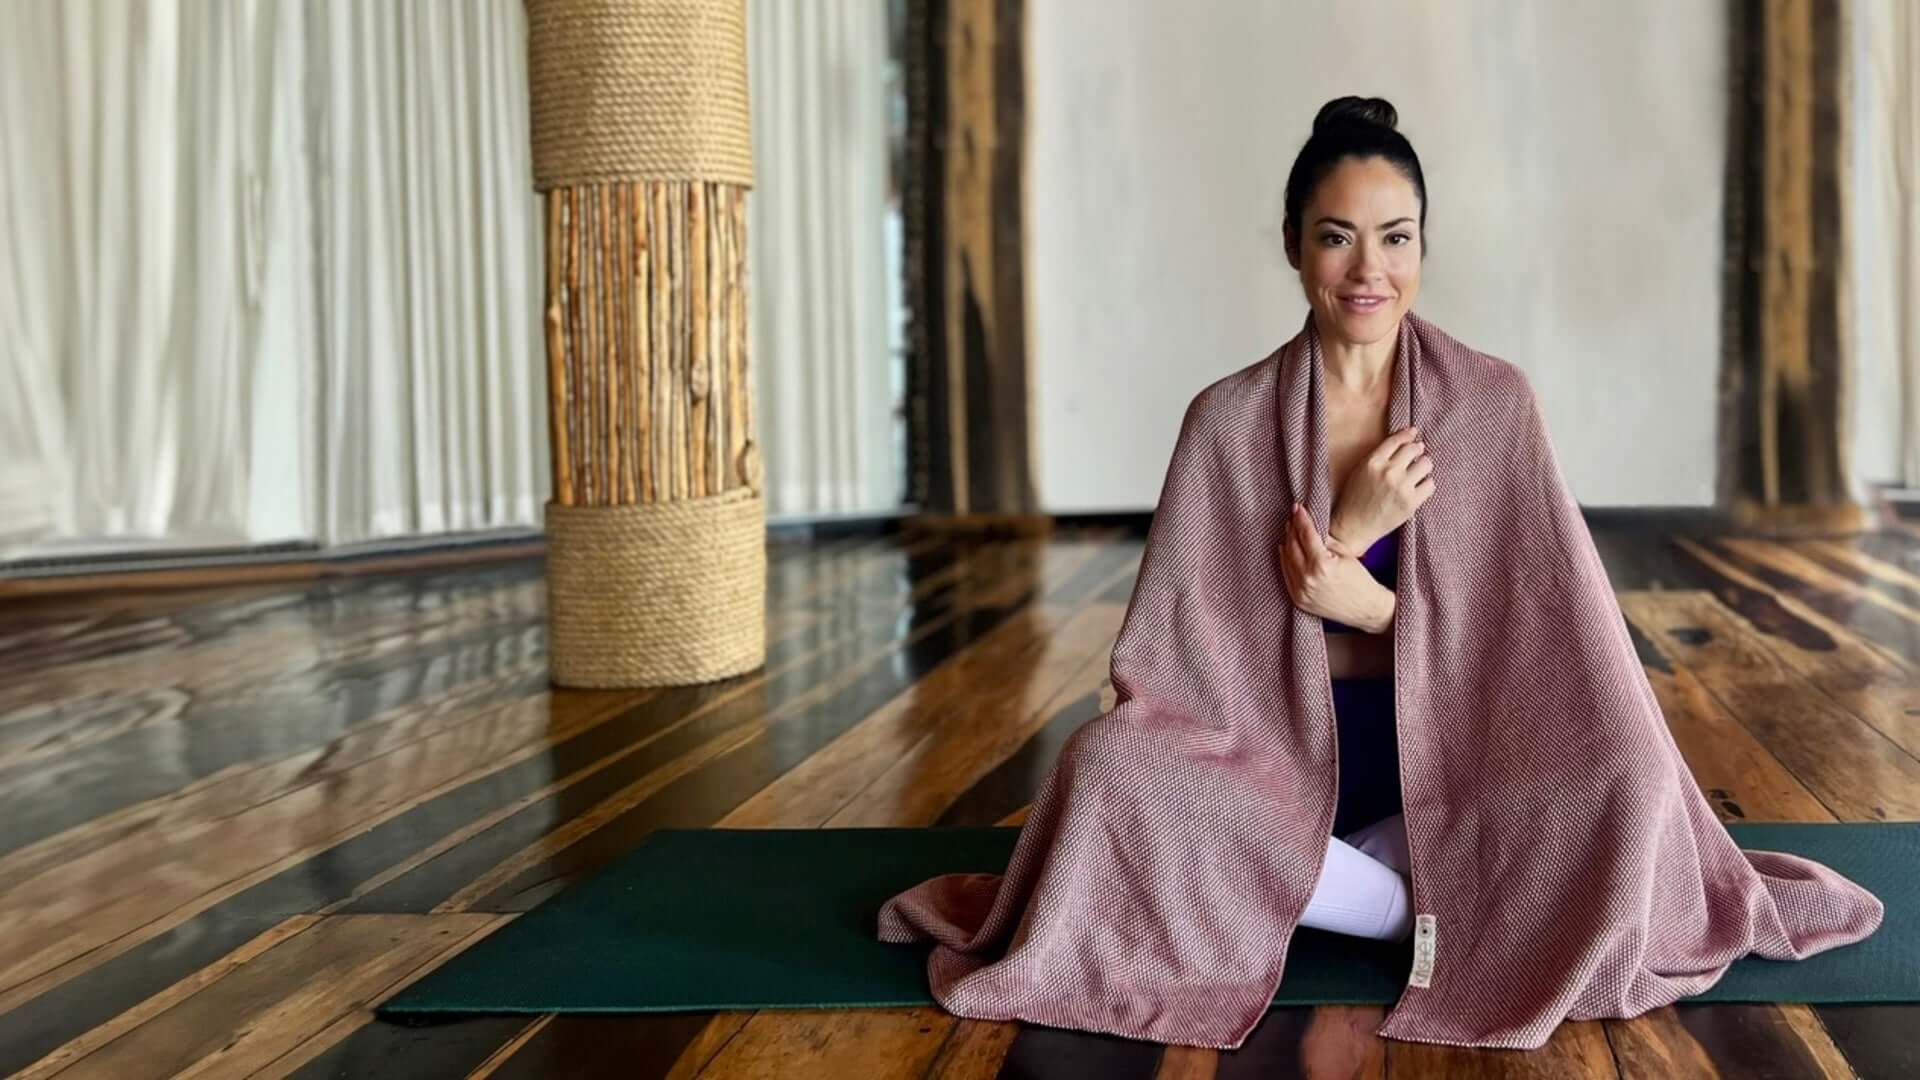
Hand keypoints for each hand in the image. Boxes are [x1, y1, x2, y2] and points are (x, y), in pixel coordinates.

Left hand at [1280, 504, 1392, 631]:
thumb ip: (1325, 539)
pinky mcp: (1298, 599)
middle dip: (1292, 528)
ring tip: (1290, 529)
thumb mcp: (1345, 554)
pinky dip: (1285, 560)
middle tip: (1293, 515)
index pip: (1306, 534)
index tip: (1298, 507)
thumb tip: (1310, 525)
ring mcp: (1301, 591)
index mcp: (1322, 565)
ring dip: (1287, 542)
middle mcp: (1308, 578)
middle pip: (1292, 545)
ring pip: (1286, 559)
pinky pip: (1286, 575)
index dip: (1301, 518)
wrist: (1366, 609)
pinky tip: (1286, 549)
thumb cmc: (1360, 579)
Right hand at [1330, 426, 1434, 549]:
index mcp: (1373, 462)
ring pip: (1426, 464)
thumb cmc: (1354, 499)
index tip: (1413, 434)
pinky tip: (1418, 488)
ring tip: (1417, 473)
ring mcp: (1401, 487)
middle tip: (1415, 457)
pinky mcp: (1411, 503)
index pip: (1397, 440)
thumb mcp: (1360, 471)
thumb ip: (1379, 456)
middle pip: (1414, 449)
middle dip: (1416, 451)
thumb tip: (1407, 442)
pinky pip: (1430, 484)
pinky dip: (1426, 484)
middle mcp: (1388, 472)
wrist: (1353, 527)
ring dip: (1423, 466)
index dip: (1408, 435)